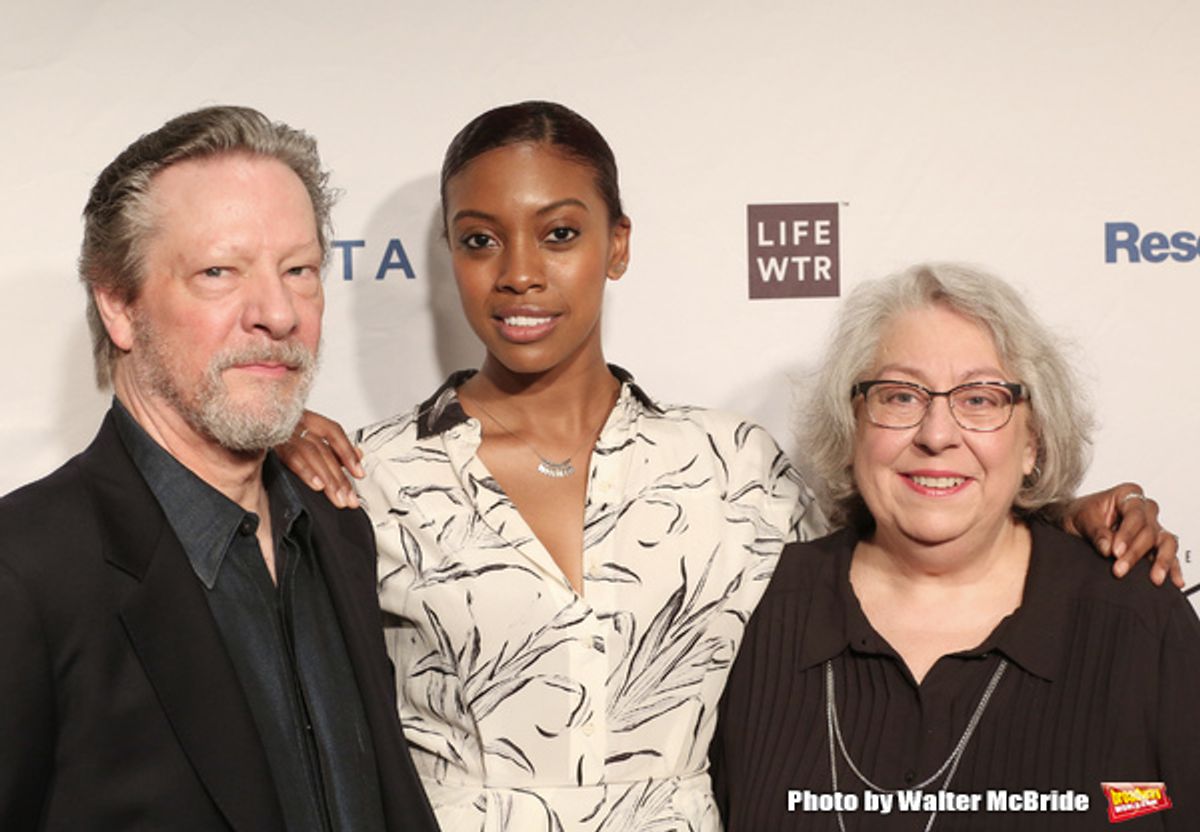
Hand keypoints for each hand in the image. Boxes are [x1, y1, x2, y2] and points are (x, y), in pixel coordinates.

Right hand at [275, 410, 363, 508]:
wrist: (231, 422)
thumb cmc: (266, 429)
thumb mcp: (300, 433)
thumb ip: (330, 445)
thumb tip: (358, 455)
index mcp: (303, 416)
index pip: (332, 431)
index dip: (347, 451)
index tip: (359, 473)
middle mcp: (294, 420)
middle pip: (325, 449)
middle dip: (340, 476)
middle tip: (350, 498)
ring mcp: (281, 429)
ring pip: (313, 453)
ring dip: (328, 478)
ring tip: (337, 497)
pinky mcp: (268, 440)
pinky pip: (292, 455)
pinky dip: (306, 470)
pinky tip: (316, 485)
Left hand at [1062, 483, 1181, 586]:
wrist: (1075, 519)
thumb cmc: (1080, 513)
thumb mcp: (1082, 519)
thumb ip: (1096, 532)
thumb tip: (1108, 549)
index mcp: (1128, 495)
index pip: (1135, 515)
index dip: (1127, 534)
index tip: (1115, 551)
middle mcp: (1144, 509)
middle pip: (1149, 531)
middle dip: (1135, 552)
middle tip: (1119, 569)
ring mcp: (1152, 526)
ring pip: (1165, 542)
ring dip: (1161, 561)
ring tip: (1155, 578)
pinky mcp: (1154, 543)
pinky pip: (1168, 554)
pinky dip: (1171, 567)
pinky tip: (1174, 580)